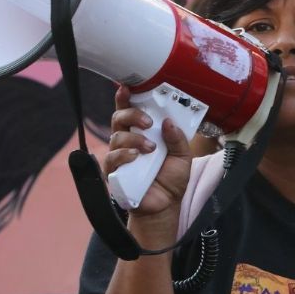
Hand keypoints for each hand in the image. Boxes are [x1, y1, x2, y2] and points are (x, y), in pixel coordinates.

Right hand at [105, 85, 193, 220]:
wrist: (165, 206)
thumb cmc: (171, 178)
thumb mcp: (183, 156)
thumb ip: (178, 139)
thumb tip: (168, 122)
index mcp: (143, 132)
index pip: (130, 110)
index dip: (125, 97)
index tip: (126, 87)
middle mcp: (128, 140)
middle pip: (119, 118)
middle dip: (131, 115)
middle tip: (148, 122)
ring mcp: (119, 156)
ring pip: (116, 137)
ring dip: (133, 139)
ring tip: (149, 148)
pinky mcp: (114, 172)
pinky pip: (111, 159)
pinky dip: (123, 155)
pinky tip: (135, 157)